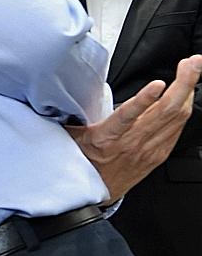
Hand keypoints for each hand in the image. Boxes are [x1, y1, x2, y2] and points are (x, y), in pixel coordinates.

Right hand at [67, 55, 201, 202]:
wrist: (96, 192)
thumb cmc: (85, 163)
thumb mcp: (74, 137)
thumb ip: (77, 115)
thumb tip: (66, 95)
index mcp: (108, 138)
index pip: (128, 116)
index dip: (144, 99)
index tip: (157, 84)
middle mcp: (133, 143)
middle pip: (167, 110)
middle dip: (183, 82)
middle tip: (192, 63)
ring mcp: (150, 149)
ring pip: (178, 117)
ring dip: (188, 90)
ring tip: (192, 70)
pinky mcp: (160, 154)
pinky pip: (178, 127)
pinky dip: (184, 107)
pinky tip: (186, 94)